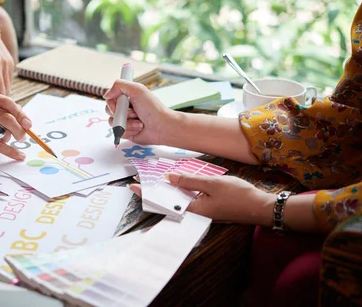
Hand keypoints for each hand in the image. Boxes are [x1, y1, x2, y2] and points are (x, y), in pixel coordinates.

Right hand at [0, 88, 31, 159]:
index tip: (28, 123)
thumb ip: (0, 108)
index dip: (21, 114)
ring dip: (8, 138)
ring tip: (4, 138)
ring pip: (2, 131)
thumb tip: (24, 120)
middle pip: (7, 118)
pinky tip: (18, 155)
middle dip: (19, 129)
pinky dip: (10, 151)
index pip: (8, 102)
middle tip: (23, 136)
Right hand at [103, 80, 177, 144]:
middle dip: (121, 113)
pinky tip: (139, 128)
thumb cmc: (153, 108)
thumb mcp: (137, 90)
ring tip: (139, 122)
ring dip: (127, 122)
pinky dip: (129, 130)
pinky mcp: (126, 132)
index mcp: (127, 97)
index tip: (119, 104)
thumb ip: (119, 85)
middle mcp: (125, 108)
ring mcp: (125, 121)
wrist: (162, 127)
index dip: (112, 102)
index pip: (110, 98)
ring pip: (112, 122)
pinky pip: (118, 132)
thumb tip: (106, 94)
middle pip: (108, 110)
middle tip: (134, 112)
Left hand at [129, 172, 274, 225]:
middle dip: (153, 192)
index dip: (146, 193)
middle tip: (138, 181)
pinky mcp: (207, 208)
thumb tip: (168, 178)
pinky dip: (179, 192)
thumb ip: (189, 181)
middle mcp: (194, 214)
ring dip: (165, 191)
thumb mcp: (211, 184)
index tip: (132, 186)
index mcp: (193, 210)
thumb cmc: (238, 195)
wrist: (259, 206)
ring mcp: (201, 212)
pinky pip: (187, 200)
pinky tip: (175, 183)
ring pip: (177, 201)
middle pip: (168, 203)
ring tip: (152, 181)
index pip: (163, 202)